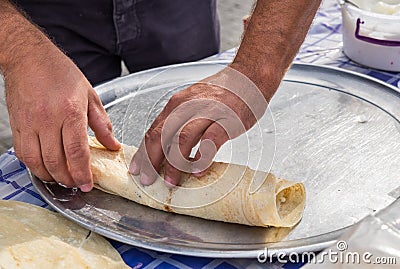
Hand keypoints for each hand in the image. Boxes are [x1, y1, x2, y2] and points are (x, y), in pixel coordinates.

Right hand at [4, 41, 119, 190]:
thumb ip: (103, 124)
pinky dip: (34, 166)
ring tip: (62, 179)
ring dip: (50, 176)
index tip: (87, 184)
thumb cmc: (60, 72)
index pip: (77, 152)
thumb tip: (113, 145)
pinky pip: (23, 153)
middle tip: (76, 184)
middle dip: (68, 179)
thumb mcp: (90, 95)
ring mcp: (30, 123)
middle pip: (56, 162)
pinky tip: (45, 167)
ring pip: (37, 162)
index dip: (82, 173)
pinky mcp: (18, 125)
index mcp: (71, 112)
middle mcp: (48, 120)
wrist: (29, 58)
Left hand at [129, 66, 268, 185]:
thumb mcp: (193, 103)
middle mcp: (187, 107)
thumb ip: (180, 122)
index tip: (136, 169)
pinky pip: (211, 140)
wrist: (250, 76)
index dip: (143, 152)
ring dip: (174, 163)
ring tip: (170, 181)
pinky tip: (197, 170)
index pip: (153, 131)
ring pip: (183, 139)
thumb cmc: (222, 93)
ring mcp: (207, 112)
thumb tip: (167, 148)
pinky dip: (202, 157)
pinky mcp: (226, 120)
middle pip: (162, 136)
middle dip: (151, 160)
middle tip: (147, 179)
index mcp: (177, 105)